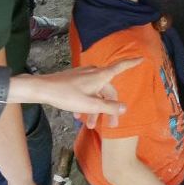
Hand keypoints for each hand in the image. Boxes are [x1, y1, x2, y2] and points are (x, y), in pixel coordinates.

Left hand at [21, 58, 138, 125]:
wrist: (42, 89)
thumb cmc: (67, 96)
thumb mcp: (90, 105)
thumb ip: (109, 107)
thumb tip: (125, 107)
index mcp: (100, 76)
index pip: (120, 67)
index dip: (131, 63)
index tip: (141, 58)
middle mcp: (94, 73)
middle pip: (107, 90)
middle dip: (109, 108)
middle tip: (111, 125)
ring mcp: (83, 76)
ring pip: (96, 93)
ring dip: (95, 110)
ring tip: (90, 125)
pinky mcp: (74, 80)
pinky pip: (86, 92)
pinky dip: (85, 104)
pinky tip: (78, 116)